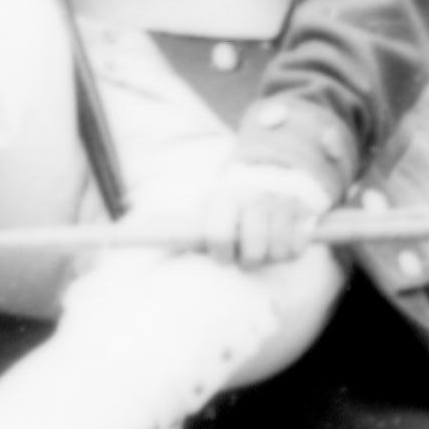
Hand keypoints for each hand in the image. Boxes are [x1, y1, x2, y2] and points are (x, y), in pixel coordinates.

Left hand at [161, 162, 334, 269]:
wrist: (276, 168)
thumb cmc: (232, 203)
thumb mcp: (208, 207)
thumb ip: (180, 226)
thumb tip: (124, 237)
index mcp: (224, 198)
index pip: (217, 235)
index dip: (220, 250)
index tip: (222, 254)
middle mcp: (252, 200)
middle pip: (253, 252)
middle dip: (250, 260)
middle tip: (246, 255)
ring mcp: (280, 204)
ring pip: (278, 252)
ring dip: (272, 256)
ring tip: (266, 247)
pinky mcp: (304, 210)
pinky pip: (300, 247)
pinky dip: (294, 249)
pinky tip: (286, 238)